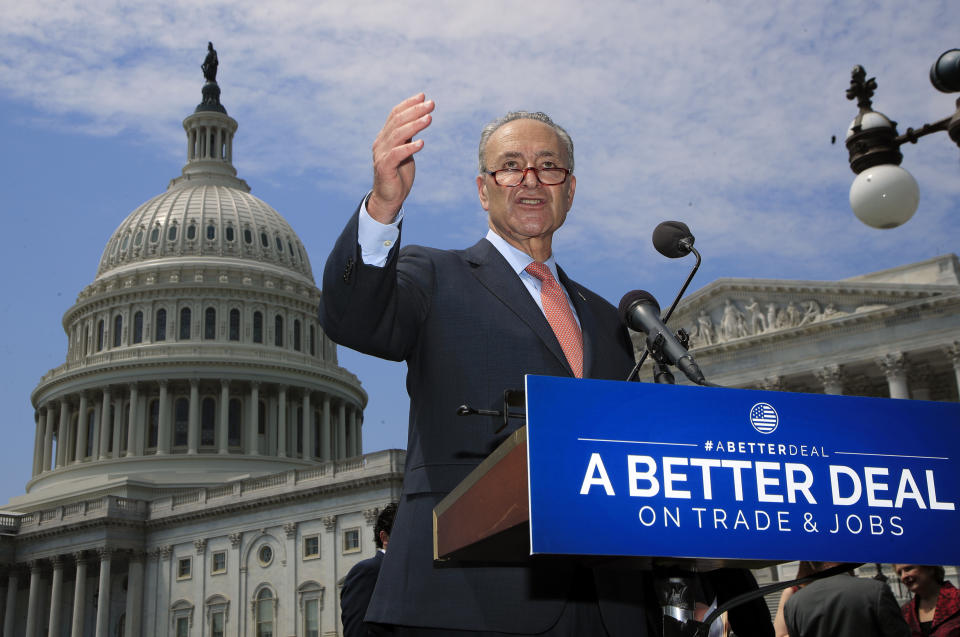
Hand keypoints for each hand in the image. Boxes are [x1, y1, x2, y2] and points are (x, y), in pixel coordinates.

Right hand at [368, 93, 434, 221]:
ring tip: (429, 118)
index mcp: (385, 137)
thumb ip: (408, 137)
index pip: (395, 115)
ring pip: (398, 135)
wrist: (389, 197)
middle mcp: (381, 142)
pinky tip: (421, 143)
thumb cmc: (399, 175)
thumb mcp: (405, 151)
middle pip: (397, 121)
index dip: (408, 104)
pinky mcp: (384, 167)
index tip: (423, 96)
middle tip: (431, 104)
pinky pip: (396, 154)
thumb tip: (419, 119)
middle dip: (415, 111)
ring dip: (414, 125)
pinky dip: (409, 148)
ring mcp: (381, 154)